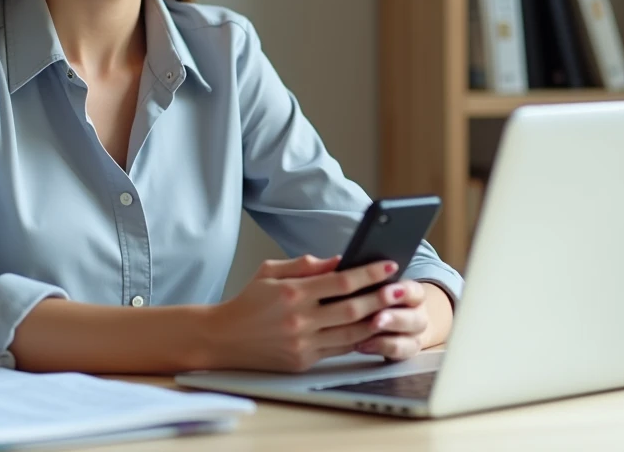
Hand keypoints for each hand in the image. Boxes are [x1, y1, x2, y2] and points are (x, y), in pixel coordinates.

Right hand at [203, 254, 413, 372]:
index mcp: (292, 294)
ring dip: (376, 321)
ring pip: (351, 334)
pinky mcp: (302, 362)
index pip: (340, 282)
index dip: (368, 273)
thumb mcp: (270, 271)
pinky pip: (338, 350)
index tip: (388, 265)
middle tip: (401, 289)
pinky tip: (371, 328)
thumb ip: (305, 265)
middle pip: (352, 309)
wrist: (222, 338)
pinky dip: (358, 339)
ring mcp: (302, 345)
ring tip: (393, 310)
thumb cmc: (247, 301)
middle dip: (381, 298)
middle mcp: (299, 321)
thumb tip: (339, 261)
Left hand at [353, 281, 452, 361]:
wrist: (395, 320)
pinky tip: (361, 345)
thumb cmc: (377, 295)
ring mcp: (413, 336)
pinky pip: (397, 355)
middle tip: (376, 318)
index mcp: (413, 294)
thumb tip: (339, 264)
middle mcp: (418, 315)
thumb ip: (361, 275)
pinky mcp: (405, 351)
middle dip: (394, 318)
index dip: (402, 291)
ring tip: (367, 335)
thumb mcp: (373, 280)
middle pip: (415, 319)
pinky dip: (380, 349)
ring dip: (387, 337)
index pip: (414, 291)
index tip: (384, 290)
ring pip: (409, 340)